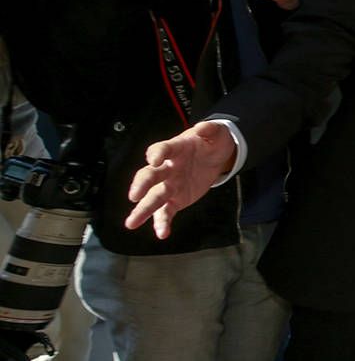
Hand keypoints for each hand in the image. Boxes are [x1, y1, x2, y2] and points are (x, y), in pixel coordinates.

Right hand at [126, 121, 237, 238]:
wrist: (215, 157)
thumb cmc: (211, 142)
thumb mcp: (217, 133)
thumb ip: (211, 130)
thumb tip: (203, 127)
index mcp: (175, 148)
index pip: (162, 149)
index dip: (156, 153)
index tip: (154, 159)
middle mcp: (167, 168)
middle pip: (150, 175)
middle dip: (141, 185)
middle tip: (134, 195)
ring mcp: (170, 184)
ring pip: (153, 198)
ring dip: (143, 210)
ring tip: (132, 223)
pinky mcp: (176, 199)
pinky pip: (166, 212)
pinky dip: (163, 222)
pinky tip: (162, 233)